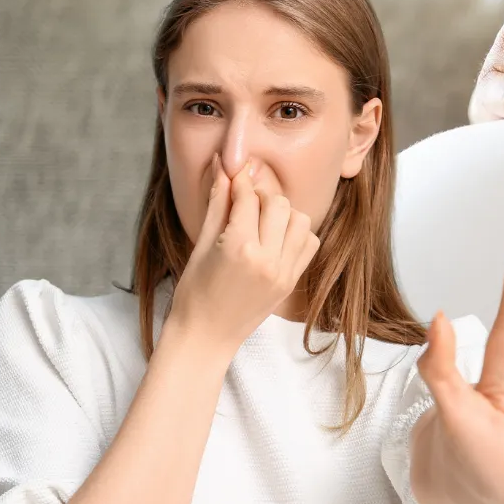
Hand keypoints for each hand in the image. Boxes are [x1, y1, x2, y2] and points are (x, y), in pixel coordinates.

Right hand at [167, 155, 319, 353]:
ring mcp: (284, 272)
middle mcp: (267, 260)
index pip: (247, 198)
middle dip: (261, 196)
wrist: (206, 336)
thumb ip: (216, 203)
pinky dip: (297, 233)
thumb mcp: (200, 245)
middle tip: (245, 200)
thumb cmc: (194, 292)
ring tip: (261, 221)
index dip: (239, 181)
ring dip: (282, 213)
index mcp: (238, 248)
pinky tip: (275, 238)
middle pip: (278, 204)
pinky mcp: (292, 282)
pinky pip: (309, 243)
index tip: (234, 173)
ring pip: (300, 220)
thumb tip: (223, 166)